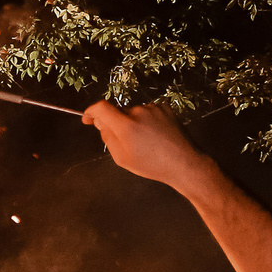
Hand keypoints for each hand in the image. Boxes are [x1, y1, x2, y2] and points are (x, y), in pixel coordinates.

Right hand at [84, 102, 218, 191]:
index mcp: (126, 126)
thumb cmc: (151, 164)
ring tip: (145, 141)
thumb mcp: (122, 158)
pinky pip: (148, 111)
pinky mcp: (165, 107)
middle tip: (124, 141)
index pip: (101, 108)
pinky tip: (154, 134)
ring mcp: (153, 108)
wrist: (184, 162)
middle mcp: (139, 112)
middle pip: (118, 111)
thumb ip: (107, 137)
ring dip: (133, 122)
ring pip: (133, 112)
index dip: (91, 111)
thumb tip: (100, 122)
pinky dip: (146, 120)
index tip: (88, 119)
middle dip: (116, 123)